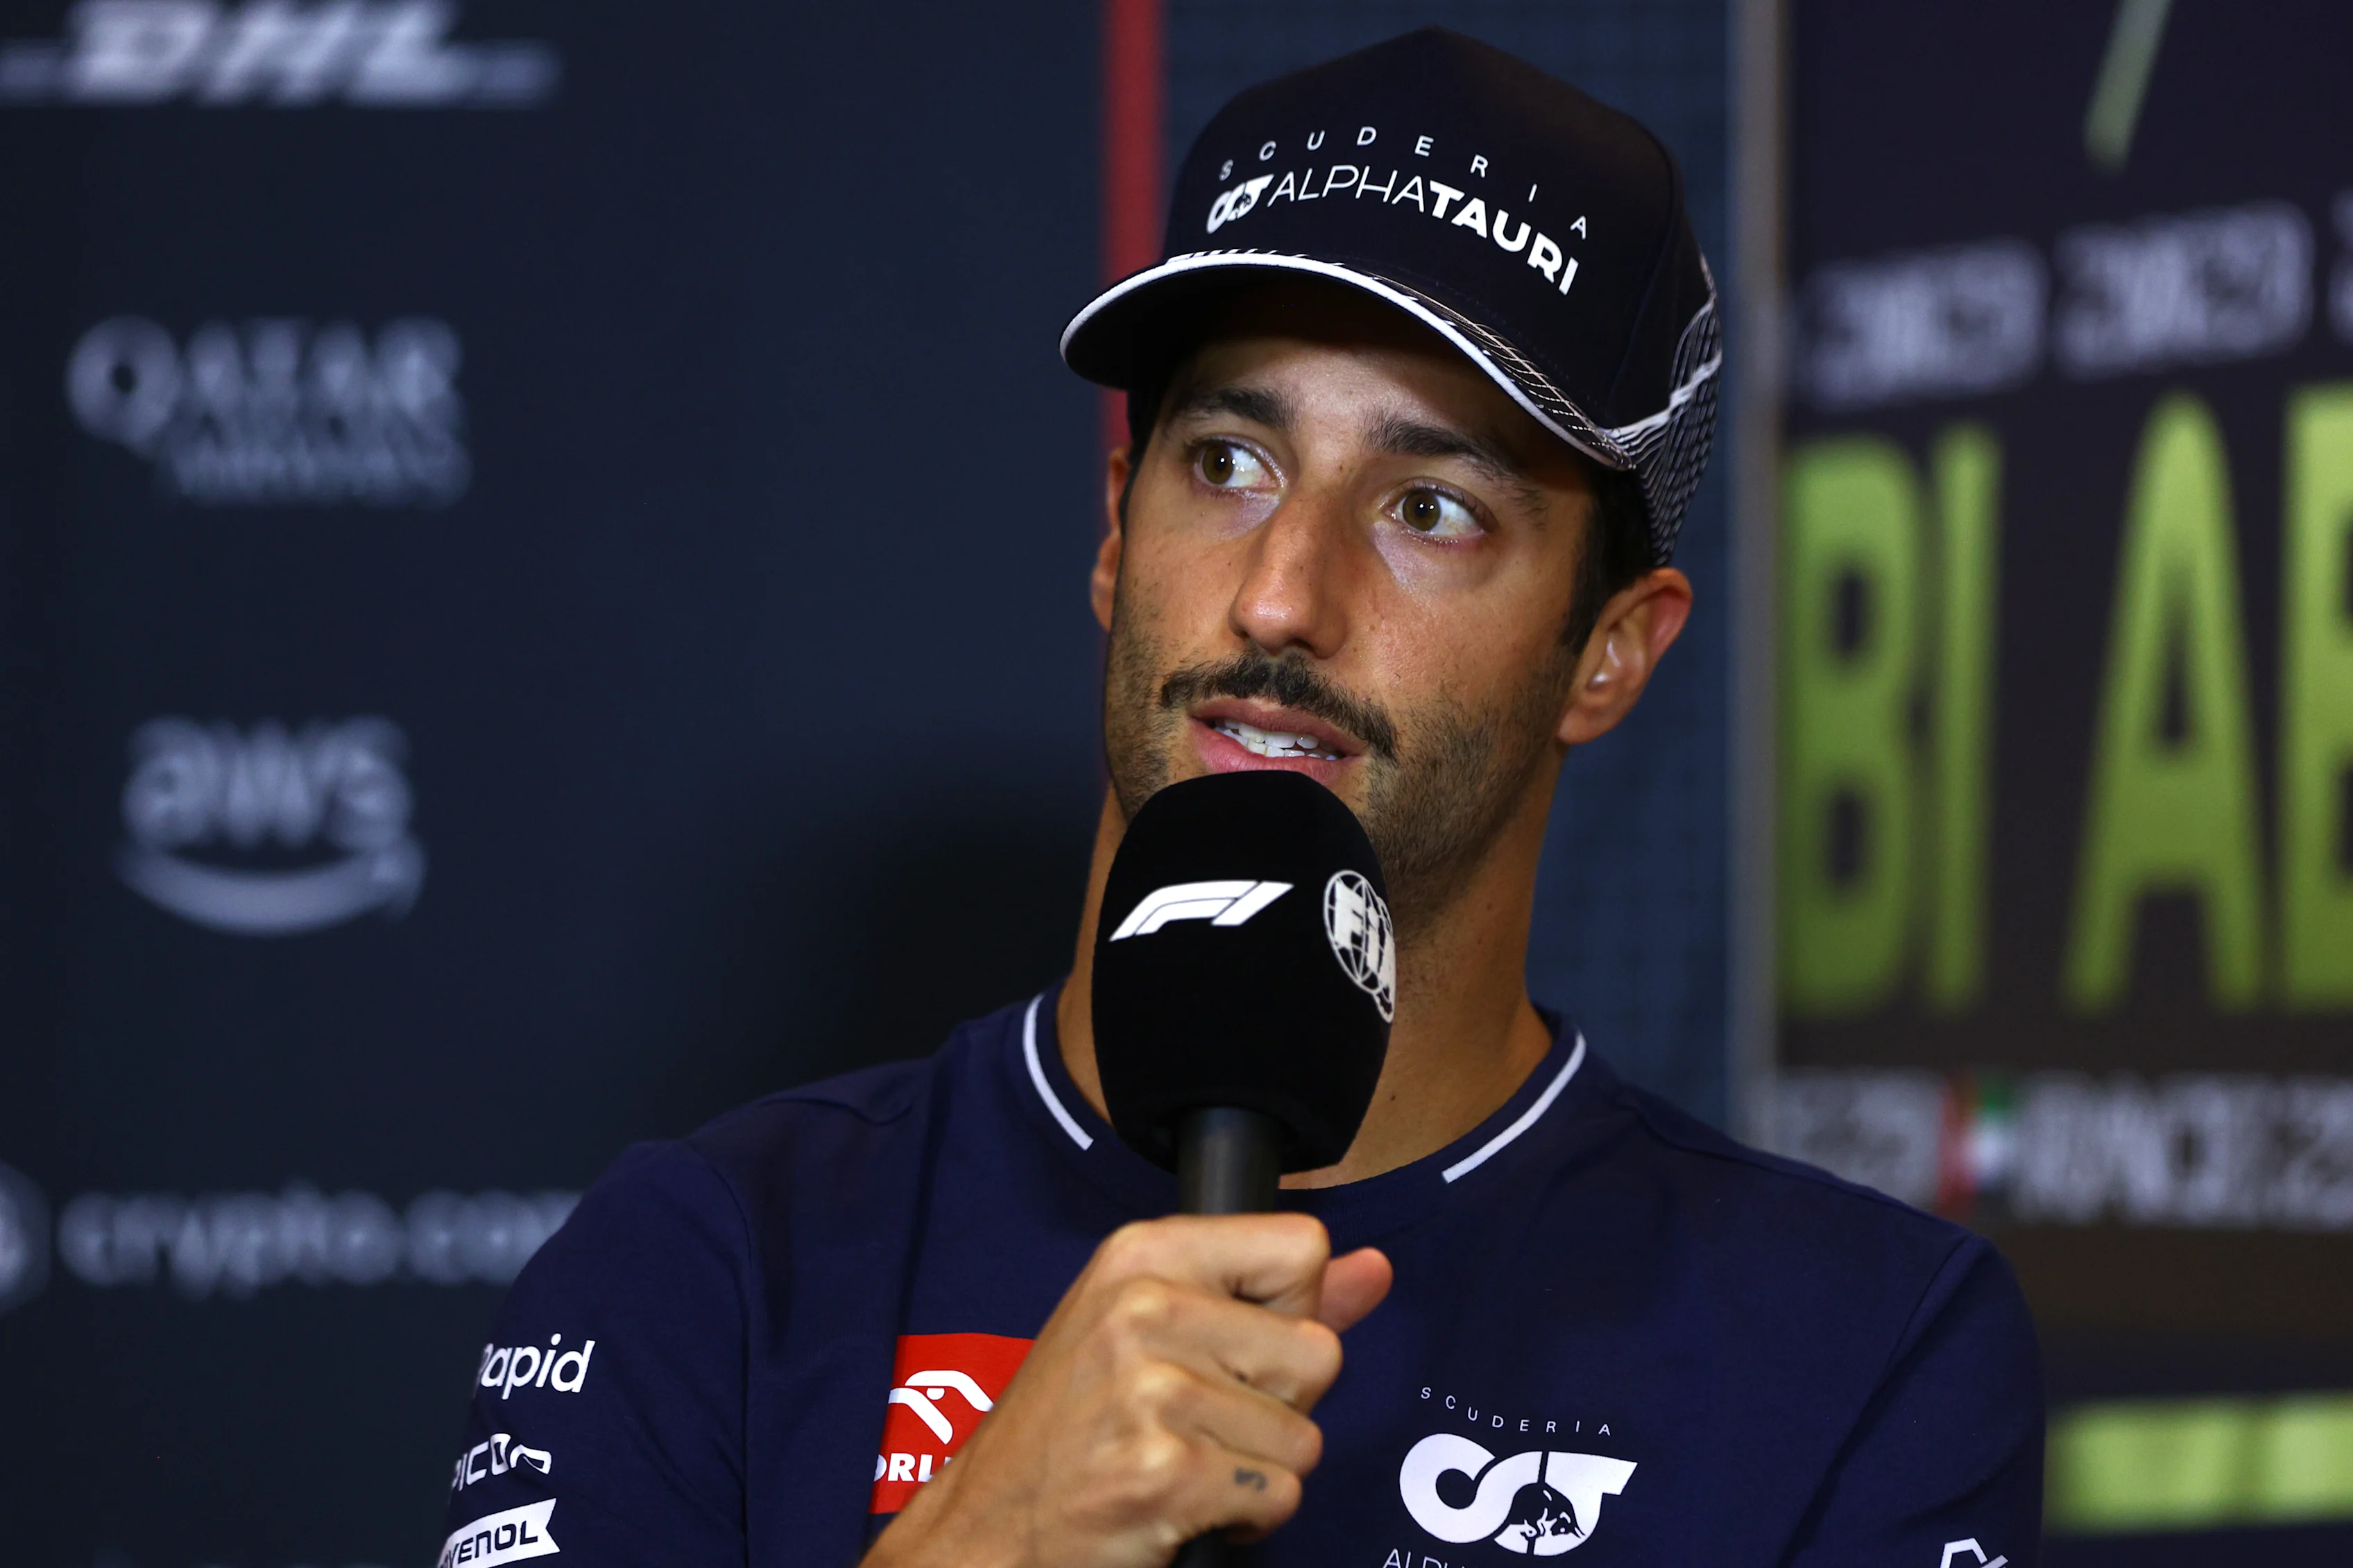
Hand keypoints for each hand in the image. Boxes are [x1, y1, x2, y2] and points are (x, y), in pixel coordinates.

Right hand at [863, 1213, 1391, 1567]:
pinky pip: (1277, 1496)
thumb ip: (1271, 1296)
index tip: (1238, 1349)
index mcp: (1146, 1253)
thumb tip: (1374, 1269)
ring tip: (1184, 1466)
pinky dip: (1242, 1519)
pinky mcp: (1162, 1471)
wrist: (985, 1529)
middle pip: (1317, 1353)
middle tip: (1202, 1425)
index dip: (1293, 1313)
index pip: (1302, 1247)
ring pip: (1303, 1437)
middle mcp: (1146, 1306)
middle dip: (1280, 1408)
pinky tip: (1180, 1505)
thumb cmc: (1070, 1428)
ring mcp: (1152, 1389)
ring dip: (1257, 1472)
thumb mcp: (1153, 1329)